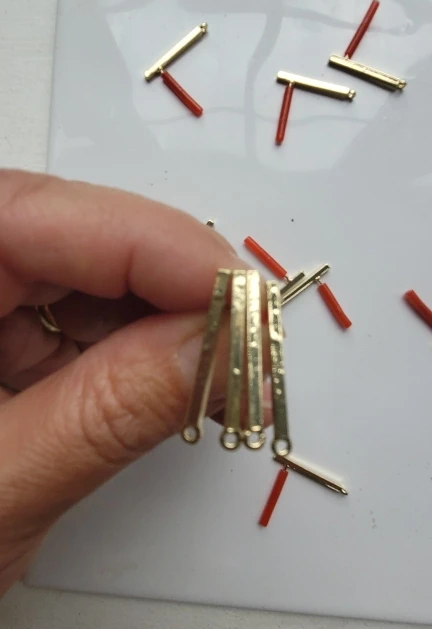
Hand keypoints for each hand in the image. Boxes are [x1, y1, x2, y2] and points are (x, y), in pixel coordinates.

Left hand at [0, 171, 239, 594]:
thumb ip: (105, 413)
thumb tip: (213, 345)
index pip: (40, 215)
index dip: (159, 246)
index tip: (242, 299)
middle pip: (63, 234)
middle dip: (163, 284)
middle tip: (239, 342)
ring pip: (69, 274)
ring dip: (148, 320)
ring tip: (208, 375)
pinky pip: (55, 318)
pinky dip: (114, 351)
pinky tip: (155, 385)